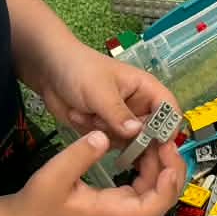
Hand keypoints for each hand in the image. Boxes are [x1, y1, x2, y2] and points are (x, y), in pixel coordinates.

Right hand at [9, 130, 181, 215]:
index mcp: (112, 213)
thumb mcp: (54, 175)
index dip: (167, 186)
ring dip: (160, 167)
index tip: (168, 159)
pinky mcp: (116, 202)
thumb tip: (103, 136)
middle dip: (170, 170)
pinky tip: (142, 149)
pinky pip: (142, 186)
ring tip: (156, 140)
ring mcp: (121, 209)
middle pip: (161, 199)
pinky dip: (148, 168)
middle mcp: (122, 214)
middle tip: (166, 141)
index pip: (152, 208)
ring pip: (154, 191)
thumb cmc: (38, 204)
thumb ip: (80, 155)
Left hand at [27, 37, 184, 191]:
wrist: (48, 70)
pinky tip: (79, 117)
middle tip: (116, 138)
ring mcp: (123, 121)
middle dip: (136, 139)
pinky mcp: (107, 130)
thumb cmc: (79, 70)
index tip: (158, 145)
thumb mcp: (99, 90)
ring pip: (129, 142)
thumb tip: (137, 133)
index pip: (169, 111)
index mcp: (147, 90)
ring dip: (107, 134)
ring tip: (87, 115)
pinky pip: (110, 144)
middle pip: (153, 133)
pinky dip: (94, 136)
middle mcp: (139, 107)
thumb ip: (118, 113)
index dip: (168, 128)